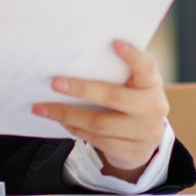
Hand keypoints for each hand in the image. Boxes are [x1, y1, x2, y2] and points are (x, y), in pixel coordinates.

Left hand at [32, 40, 169, 182]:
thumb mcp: (133, 83)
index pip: (146, 67)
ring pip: (99, 123)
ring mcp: (144, 132)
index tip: (115, 43)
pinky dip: (75, 128)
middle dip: (81, 90)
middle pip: (113, 97)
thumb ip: (116, 72)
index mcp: (152, 83)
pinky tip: (60, 120)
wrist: (146, 138)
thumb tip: (75, 61)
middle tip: (54, 83)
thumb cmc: (132, 99)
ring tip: (42, 107)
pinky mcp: (132, 152)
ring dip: (67, 114)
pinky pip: (97, 140)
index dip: (132, 56)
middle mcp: (152, 107)